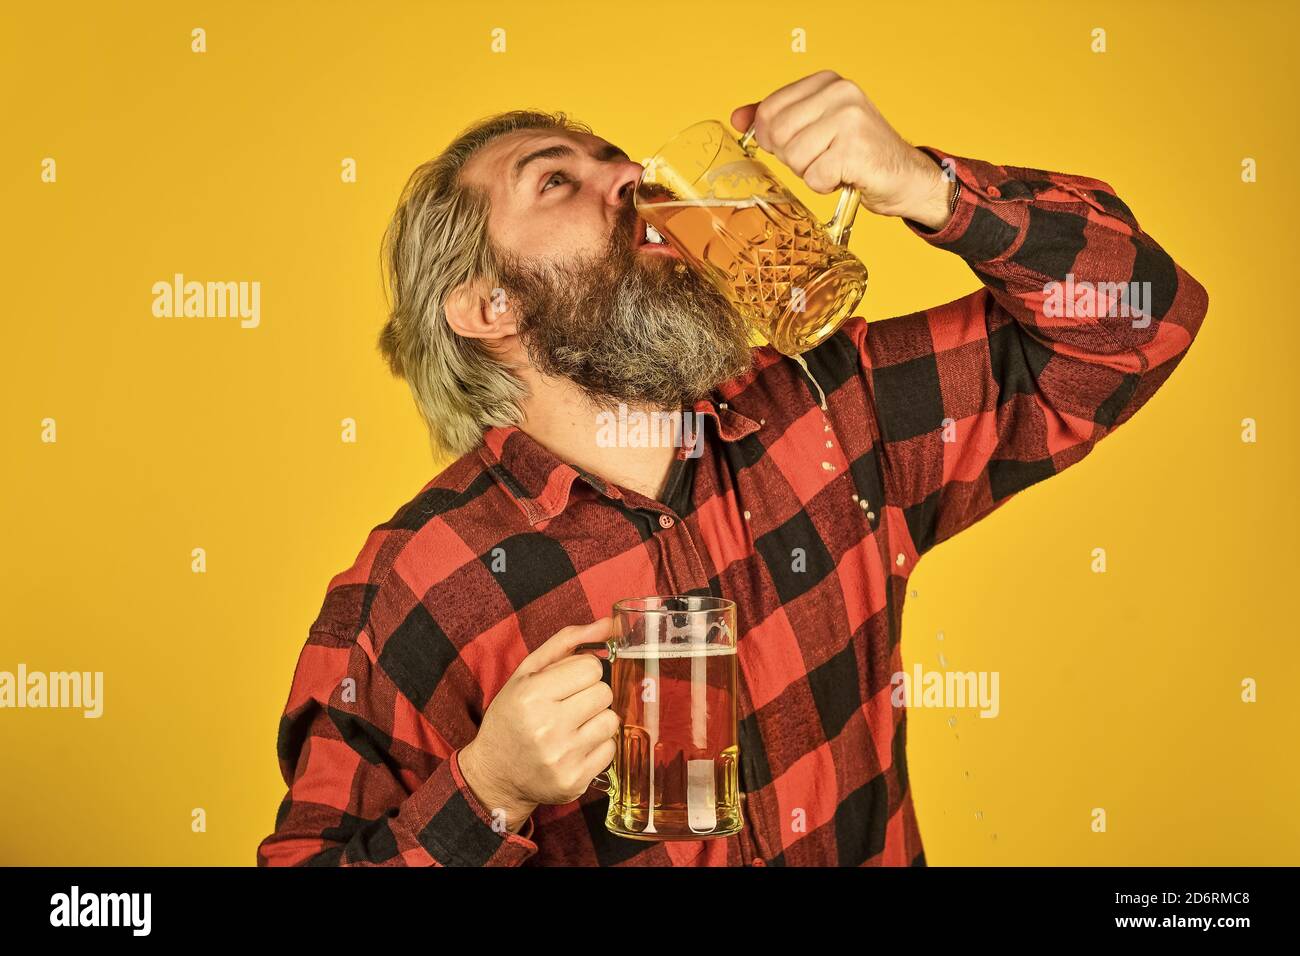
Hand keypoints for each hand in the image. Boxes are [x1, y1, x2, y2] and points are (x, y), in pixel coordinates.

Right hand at [459, 617, 618, 833]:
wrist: (495, 775)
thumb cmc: (513, 716)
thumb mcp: (527, 673)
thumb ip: (567, 642)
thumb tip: (610, 624)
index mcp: (531, 694)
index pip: (591, 668)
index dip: (583, 672)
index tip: (567, 684)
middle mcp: (546, 727)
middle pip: (604, 693)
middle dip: (590, 695)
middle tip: (569, 706)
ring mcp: (561, 757)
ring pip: (611, 721)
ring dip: (597, 720)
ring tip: (573, 727)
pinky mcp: (574, 781)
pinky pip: (610, 749)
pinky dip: (598, 746)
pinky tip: (575, 747)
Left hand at [731, 70, 954, 230]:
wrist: (903, 176)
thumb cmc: (857, 154)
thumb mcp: (815, 126)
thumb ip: (777, 118)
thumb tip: (737, 118)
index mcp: (826, 82)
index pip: (769, 109)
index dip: (772, 137)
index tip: (795, 145)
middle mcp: (840, 93)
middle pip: (778, 134)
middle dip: (792, 157)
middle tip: (819, 158)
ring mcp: (850, 119)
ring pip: (794, 157)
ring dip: (809, 173)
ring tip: (833, 166)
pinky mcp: (856, 149)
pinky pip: (814, 177)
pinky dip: (824, 186)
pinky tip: (844, 176)